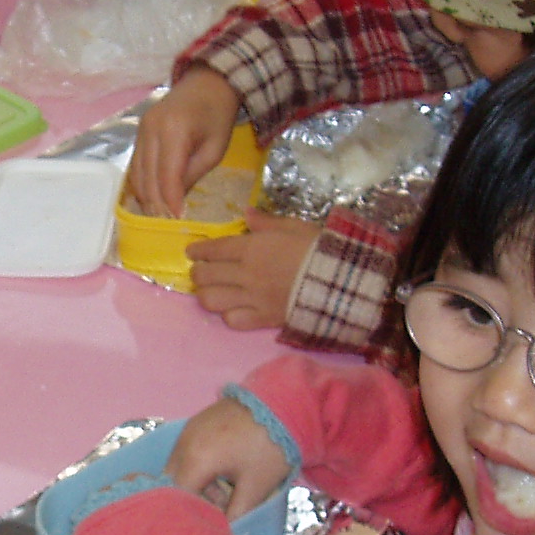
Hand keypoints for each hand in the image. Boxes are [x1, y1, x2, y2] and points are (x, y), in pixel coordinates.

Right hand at [127, 65, 240, 217]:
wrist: (207, 83)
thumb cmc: (218, 116)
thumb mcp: (214, 149)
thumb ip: (192, 175)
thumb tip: (175, 203)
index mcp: (174, 130)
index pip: (167, 175)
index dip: (170, 201)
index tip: (176, 221)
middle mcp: (151, 129)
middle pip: (147, 177)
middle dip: (156, 204)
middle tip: (165, 225)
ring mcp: (140, 130)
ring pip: (137, 174)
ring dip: (146, 197)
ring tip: (158, 216)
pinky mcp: (138, 132)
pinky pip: (135, 165)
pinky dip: (142, 184)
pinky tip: (151, 198)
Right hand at [166, 396, 292, 518]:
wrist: (283, 402)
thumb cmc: (270, 447)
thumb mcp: (256, 487)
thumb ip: (235, 514)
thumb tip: (224, 531)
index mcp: (196, 460)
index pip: (178, 497)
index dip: (192, 513)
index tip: (212, 522)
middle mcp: (184, 444)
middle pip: (172, 481)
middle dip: (192, 498)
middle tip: (221, 506)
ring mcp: (188, 430)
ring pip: (179, 466)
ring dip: (196, 482)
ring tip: (228, 487)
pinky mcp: (197, 422)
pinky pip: (187, 450)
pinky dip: (198, 465)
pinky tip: (225, 468)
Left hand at [186, 210, 318, 330]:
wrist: (342, 282)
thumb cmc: (320, 249)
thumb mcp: (295, 226)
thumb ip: (266, 222)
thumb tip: (246, 213)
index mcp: (252, 248)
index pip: (213, 249)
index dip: (198, 250)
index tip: (191, 252)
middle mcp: (246, 274)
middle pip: (205, 275)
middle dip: (197, 272)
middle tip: (201, 271)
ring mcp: (252, 299)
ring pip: (210, 300)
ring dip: (207, 295)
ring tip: (212, 291)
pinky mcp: (263, 319)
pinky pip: (232, 320)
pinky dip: (228, 315)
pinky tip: (233, 309)